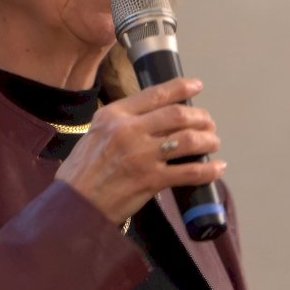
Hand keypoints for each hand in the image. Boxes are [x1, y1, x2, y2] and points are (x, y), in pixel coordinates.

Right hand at [55, 77, 224, 223]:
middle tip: (208, 123)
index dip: (181, 87)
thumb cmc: (82, 171)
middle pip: (178, 115)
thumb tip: (153, 118)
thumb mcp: (96, 133)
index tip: (197, 86)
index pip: (155, 94)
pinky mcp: (150, 180)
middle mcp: (128, 131)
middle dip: (201, 117)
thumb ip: (121, 122)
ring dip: (208, 140)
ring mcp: (141, 156)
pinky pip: (189, 172)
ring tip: (213, 142)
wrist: (73, 203)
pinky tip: (216, 169)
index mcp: (114, 115)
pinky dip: (208, 170)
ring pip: (188, 140)